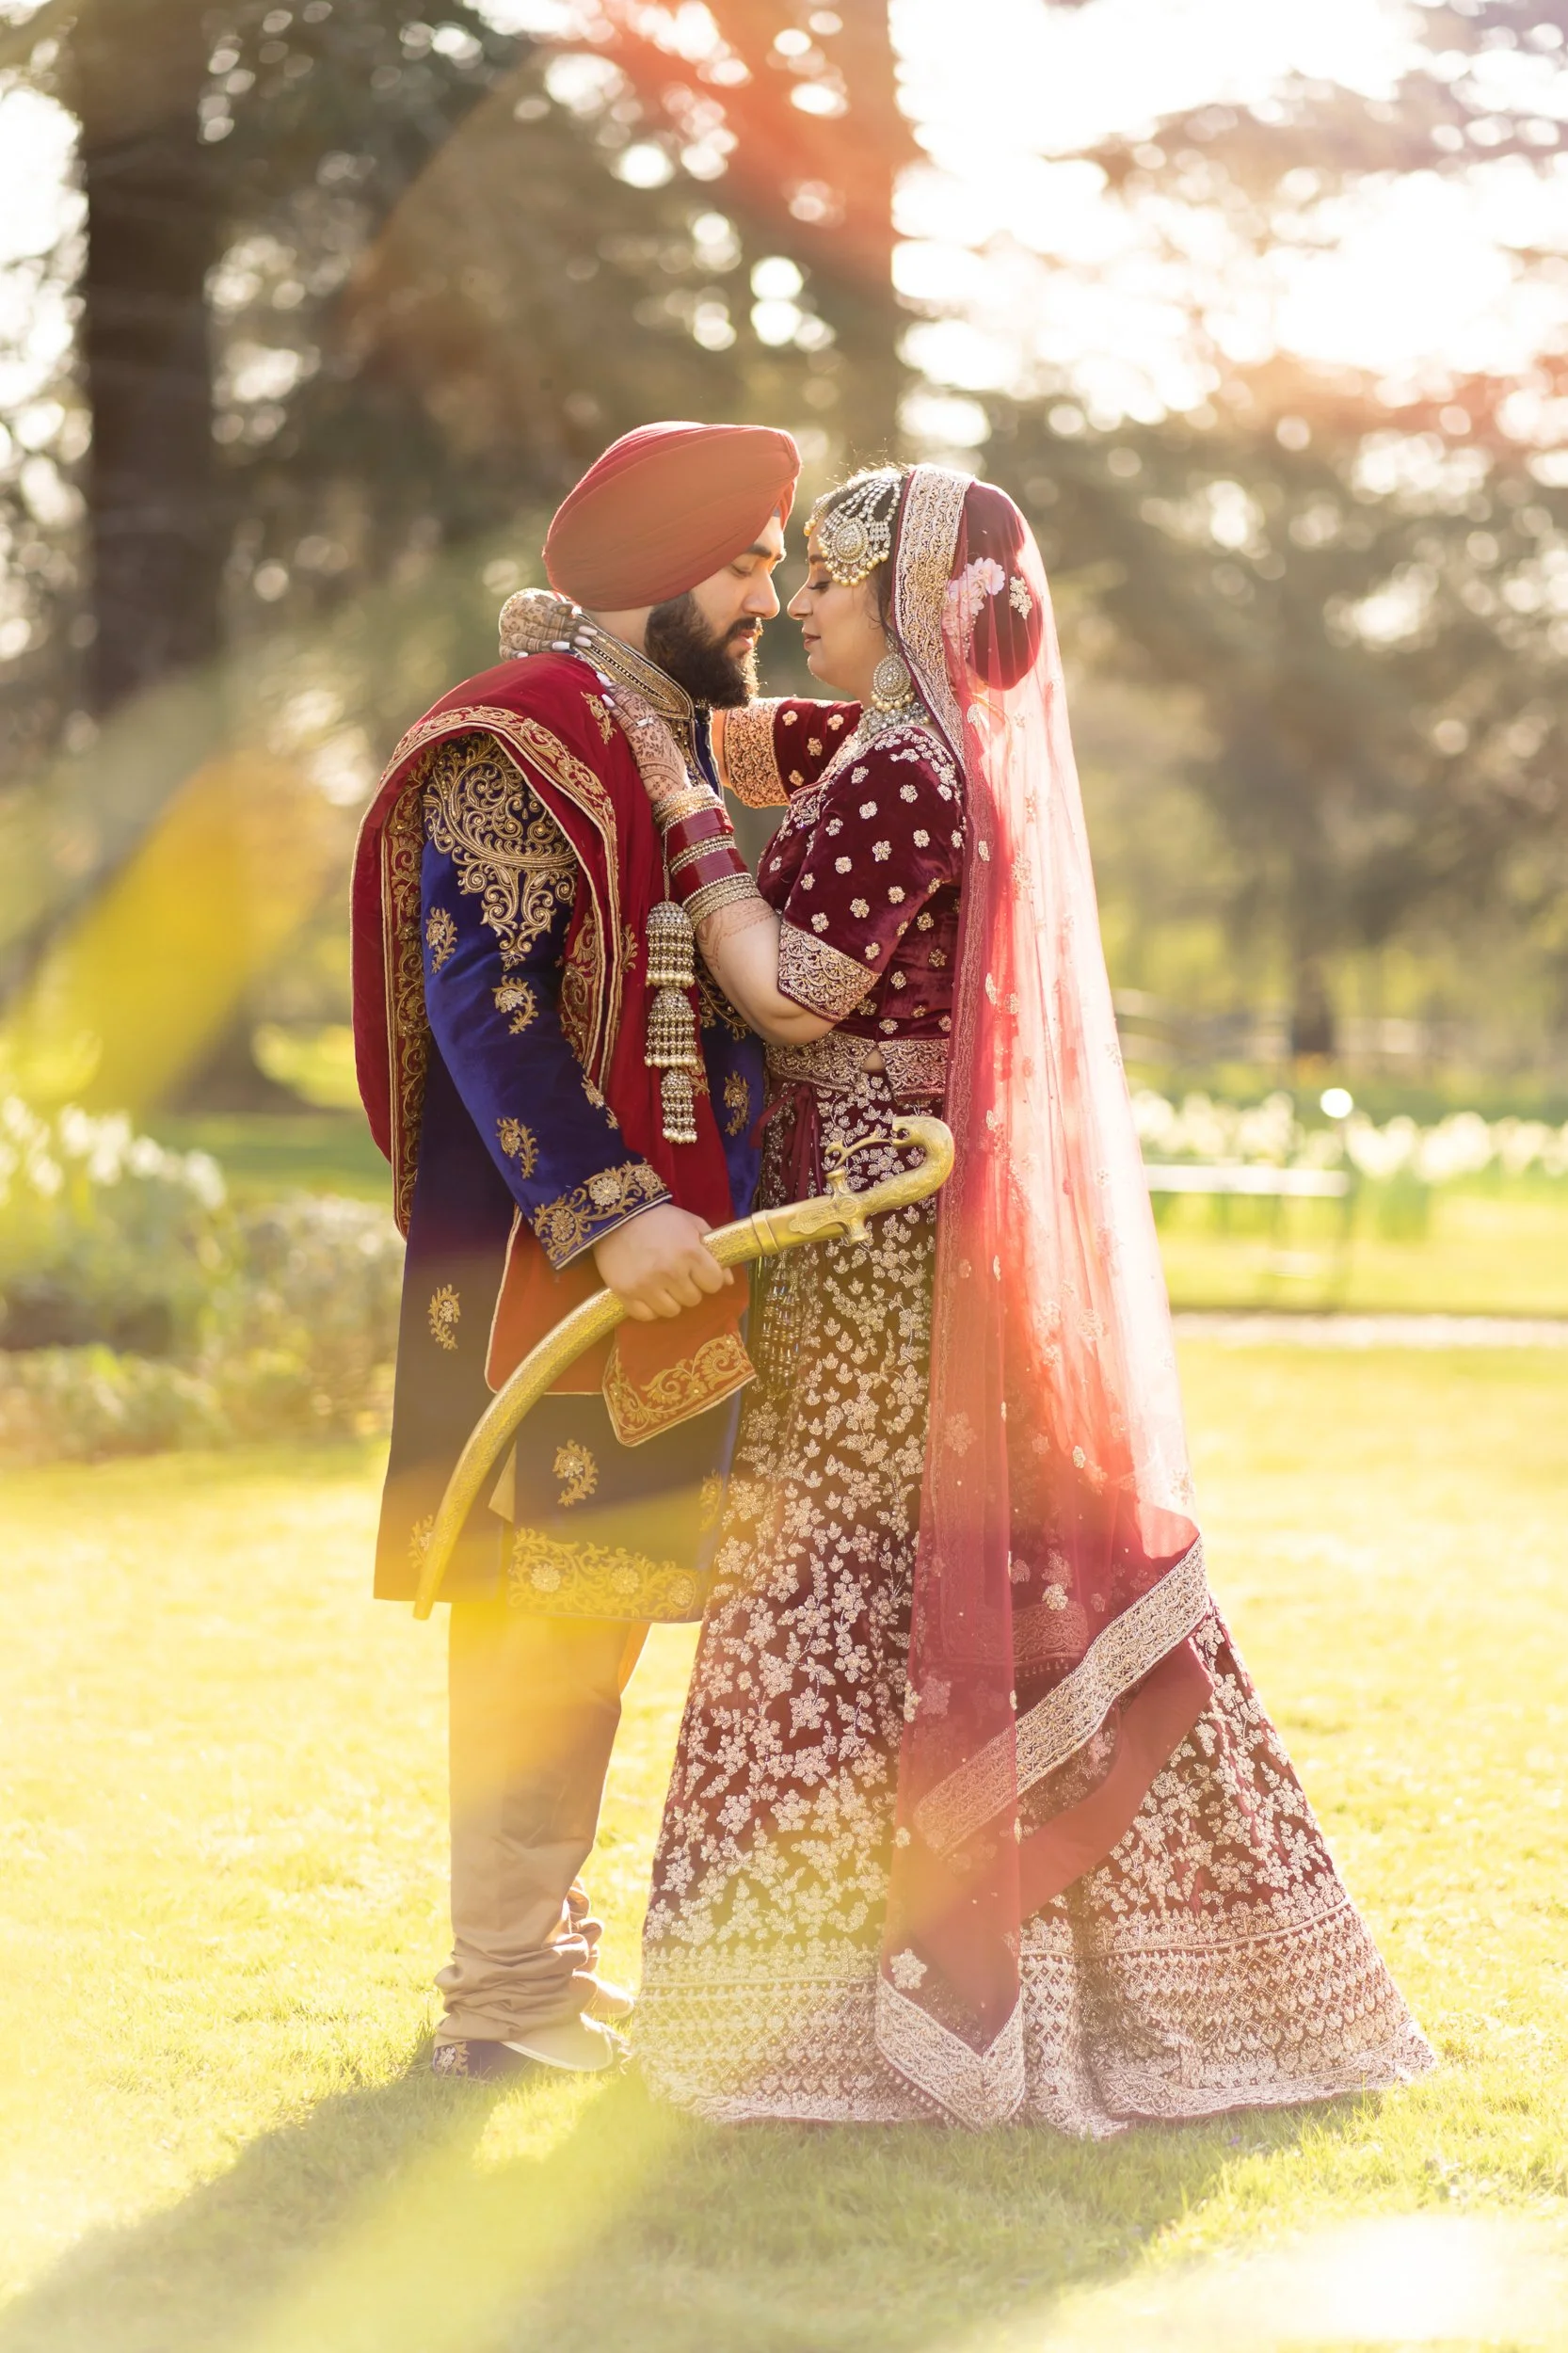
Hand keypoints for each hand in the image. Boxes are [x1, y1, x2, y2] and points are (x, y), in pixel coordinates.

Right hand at [592, 1204, 732, 1321]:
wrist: (617, 1216)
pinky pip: (647, 1316)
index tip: (700, 1272)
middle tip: (678, 1275)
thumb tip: (728, 1281)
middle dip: (689, 1288)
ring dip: (670, 1300)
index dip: (709, 1278)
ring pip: (672, 1311)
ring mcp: (646, 1285)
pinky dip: (649, 1308)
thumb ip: (713, 1250)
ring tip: (662, 1284)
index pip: (714, 1284)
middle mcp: (670, 1271)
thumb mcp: (692, 1224)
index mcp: (690, 1252)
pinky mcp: (625, 1293)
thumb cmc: (659, 1219)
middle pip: (693, 1299)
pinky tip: (647, 1292)